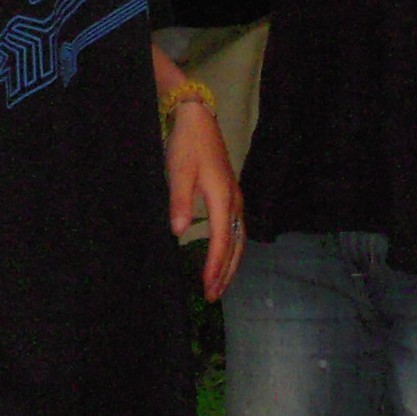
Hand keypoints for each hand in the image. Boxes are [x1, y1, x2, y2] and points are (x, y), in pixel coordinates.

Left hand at [166, 98, 243, 299]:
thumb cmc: (187, 145)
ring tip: (218, 284)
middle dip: (225, 272)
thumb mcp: (178, 171)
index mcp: (222, 197)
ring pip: (238, 239)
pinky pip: (236, 230)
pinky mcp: (231, 196)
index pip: (221, 240)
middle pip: (235, 245)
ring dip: (230, 264)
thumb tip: (179, 231)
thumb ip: (179, 201)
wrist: (198, 120)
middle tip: (213, 295)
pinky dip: (231, 249)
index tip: (207, 287)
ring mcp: (235, 198)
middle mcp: (234, 201)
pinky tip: (223, 257)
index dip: (215, 266)